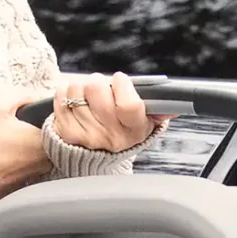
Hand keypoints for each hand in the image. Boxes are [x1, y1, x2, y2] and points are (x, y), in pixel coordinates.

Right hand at [0, 95, 51, 192]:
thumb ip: (22, 95)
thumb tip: (36, 95)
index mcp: (44, 140)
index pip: (58, 122)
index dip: (47, 114)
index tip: (32, 113)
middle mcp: (45, 160)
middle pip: (51, 138)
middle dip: (38, 129)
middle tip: (19, 125)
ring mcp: (36, 174)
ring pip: (41, 152)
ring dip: (30, 144)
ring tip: (9, 139)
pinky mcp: (25, 183)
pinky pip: (30, 165)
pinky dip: (21, 158)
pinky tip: (5, 153)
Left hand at [50, 72, 167, 153]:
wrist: (96, 157)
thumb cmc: (123, 131)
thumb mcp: (145, 124)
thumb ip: (160, 111)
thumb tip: (175, 107)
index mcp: (134, 131)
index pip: (129, 104)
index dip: (122, 84)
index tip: (120, 80)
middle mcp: (110, 136)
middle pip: (96, 89)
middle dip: (99, 81)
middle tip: (102, 89)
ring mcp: (86, 135)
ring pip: (77, 89)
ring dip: (81, 87)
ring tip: (88, 98)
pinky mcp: (65, 132)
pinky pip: (61, 96)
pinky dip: (66, 93)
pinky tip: (75, 102)